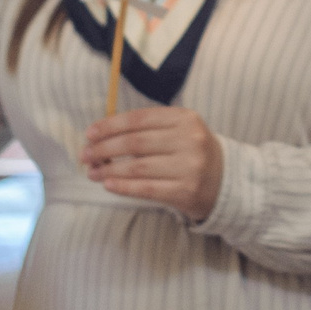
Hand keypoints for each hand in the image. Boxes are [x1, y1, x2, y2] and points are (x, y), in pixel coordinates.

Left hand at [84, 107, 223, 221]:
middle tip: (85, 155)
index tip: (90, 134)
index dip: (110, 126)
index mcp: (185, 118)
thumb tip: (102, 136)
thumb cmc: (191, 152)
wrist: (225, 181)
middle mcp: (189, 140)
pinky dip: (123, 186)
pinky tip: (109, 184)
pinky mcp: (186, 191)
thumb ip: (147, 129)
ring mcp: (189, 166)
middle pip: (135, 142)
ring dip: (109, 170)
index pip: (139, 119)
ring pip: (137, 167)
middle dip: (104, 148)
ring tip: (92, 172)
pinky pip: (146, 188)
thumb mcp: (179, 130)